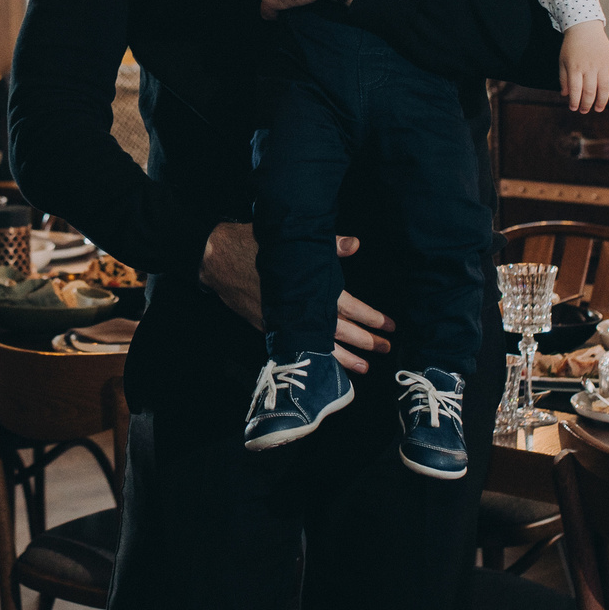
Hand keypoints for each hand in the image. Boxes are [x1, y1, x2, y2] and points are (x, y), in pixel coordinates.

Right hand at [197, 222, 393, 373]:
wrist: (219, 260)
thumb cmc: (256, 245)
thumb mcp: (292, 241)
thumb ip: (328, 245)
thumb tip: (355, 244)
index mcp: (310, 288)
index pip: (349, 307)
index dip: (371, 317)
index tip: (389, 325)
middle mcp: (300, 309)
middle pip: (340, 331)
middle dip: (366, 341)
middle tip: (387, 349)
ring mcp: (286, 322)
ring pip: (321, 345)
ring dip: (345, 358)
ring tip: (366, 368)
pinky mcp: (272, 328)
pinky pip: (301, 347)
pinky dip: (317, 358)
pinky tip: (329, 366)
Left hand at [559, 21, 608, 114]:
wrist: (584, 27)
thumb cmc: (571, 46)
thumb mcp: (562, 61)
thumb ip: (563, 78)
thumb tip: (566, 95)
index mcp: (575, 68)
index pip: (576, 90)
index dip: (575, 102)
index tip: (574, 108)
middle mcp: (590, 67)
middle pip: (590, 91)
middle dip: (587, 104)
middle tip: (585, 111)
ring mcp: (602, 64)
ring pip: (604, 88)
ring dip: (602, 101)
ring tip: (598, 108)